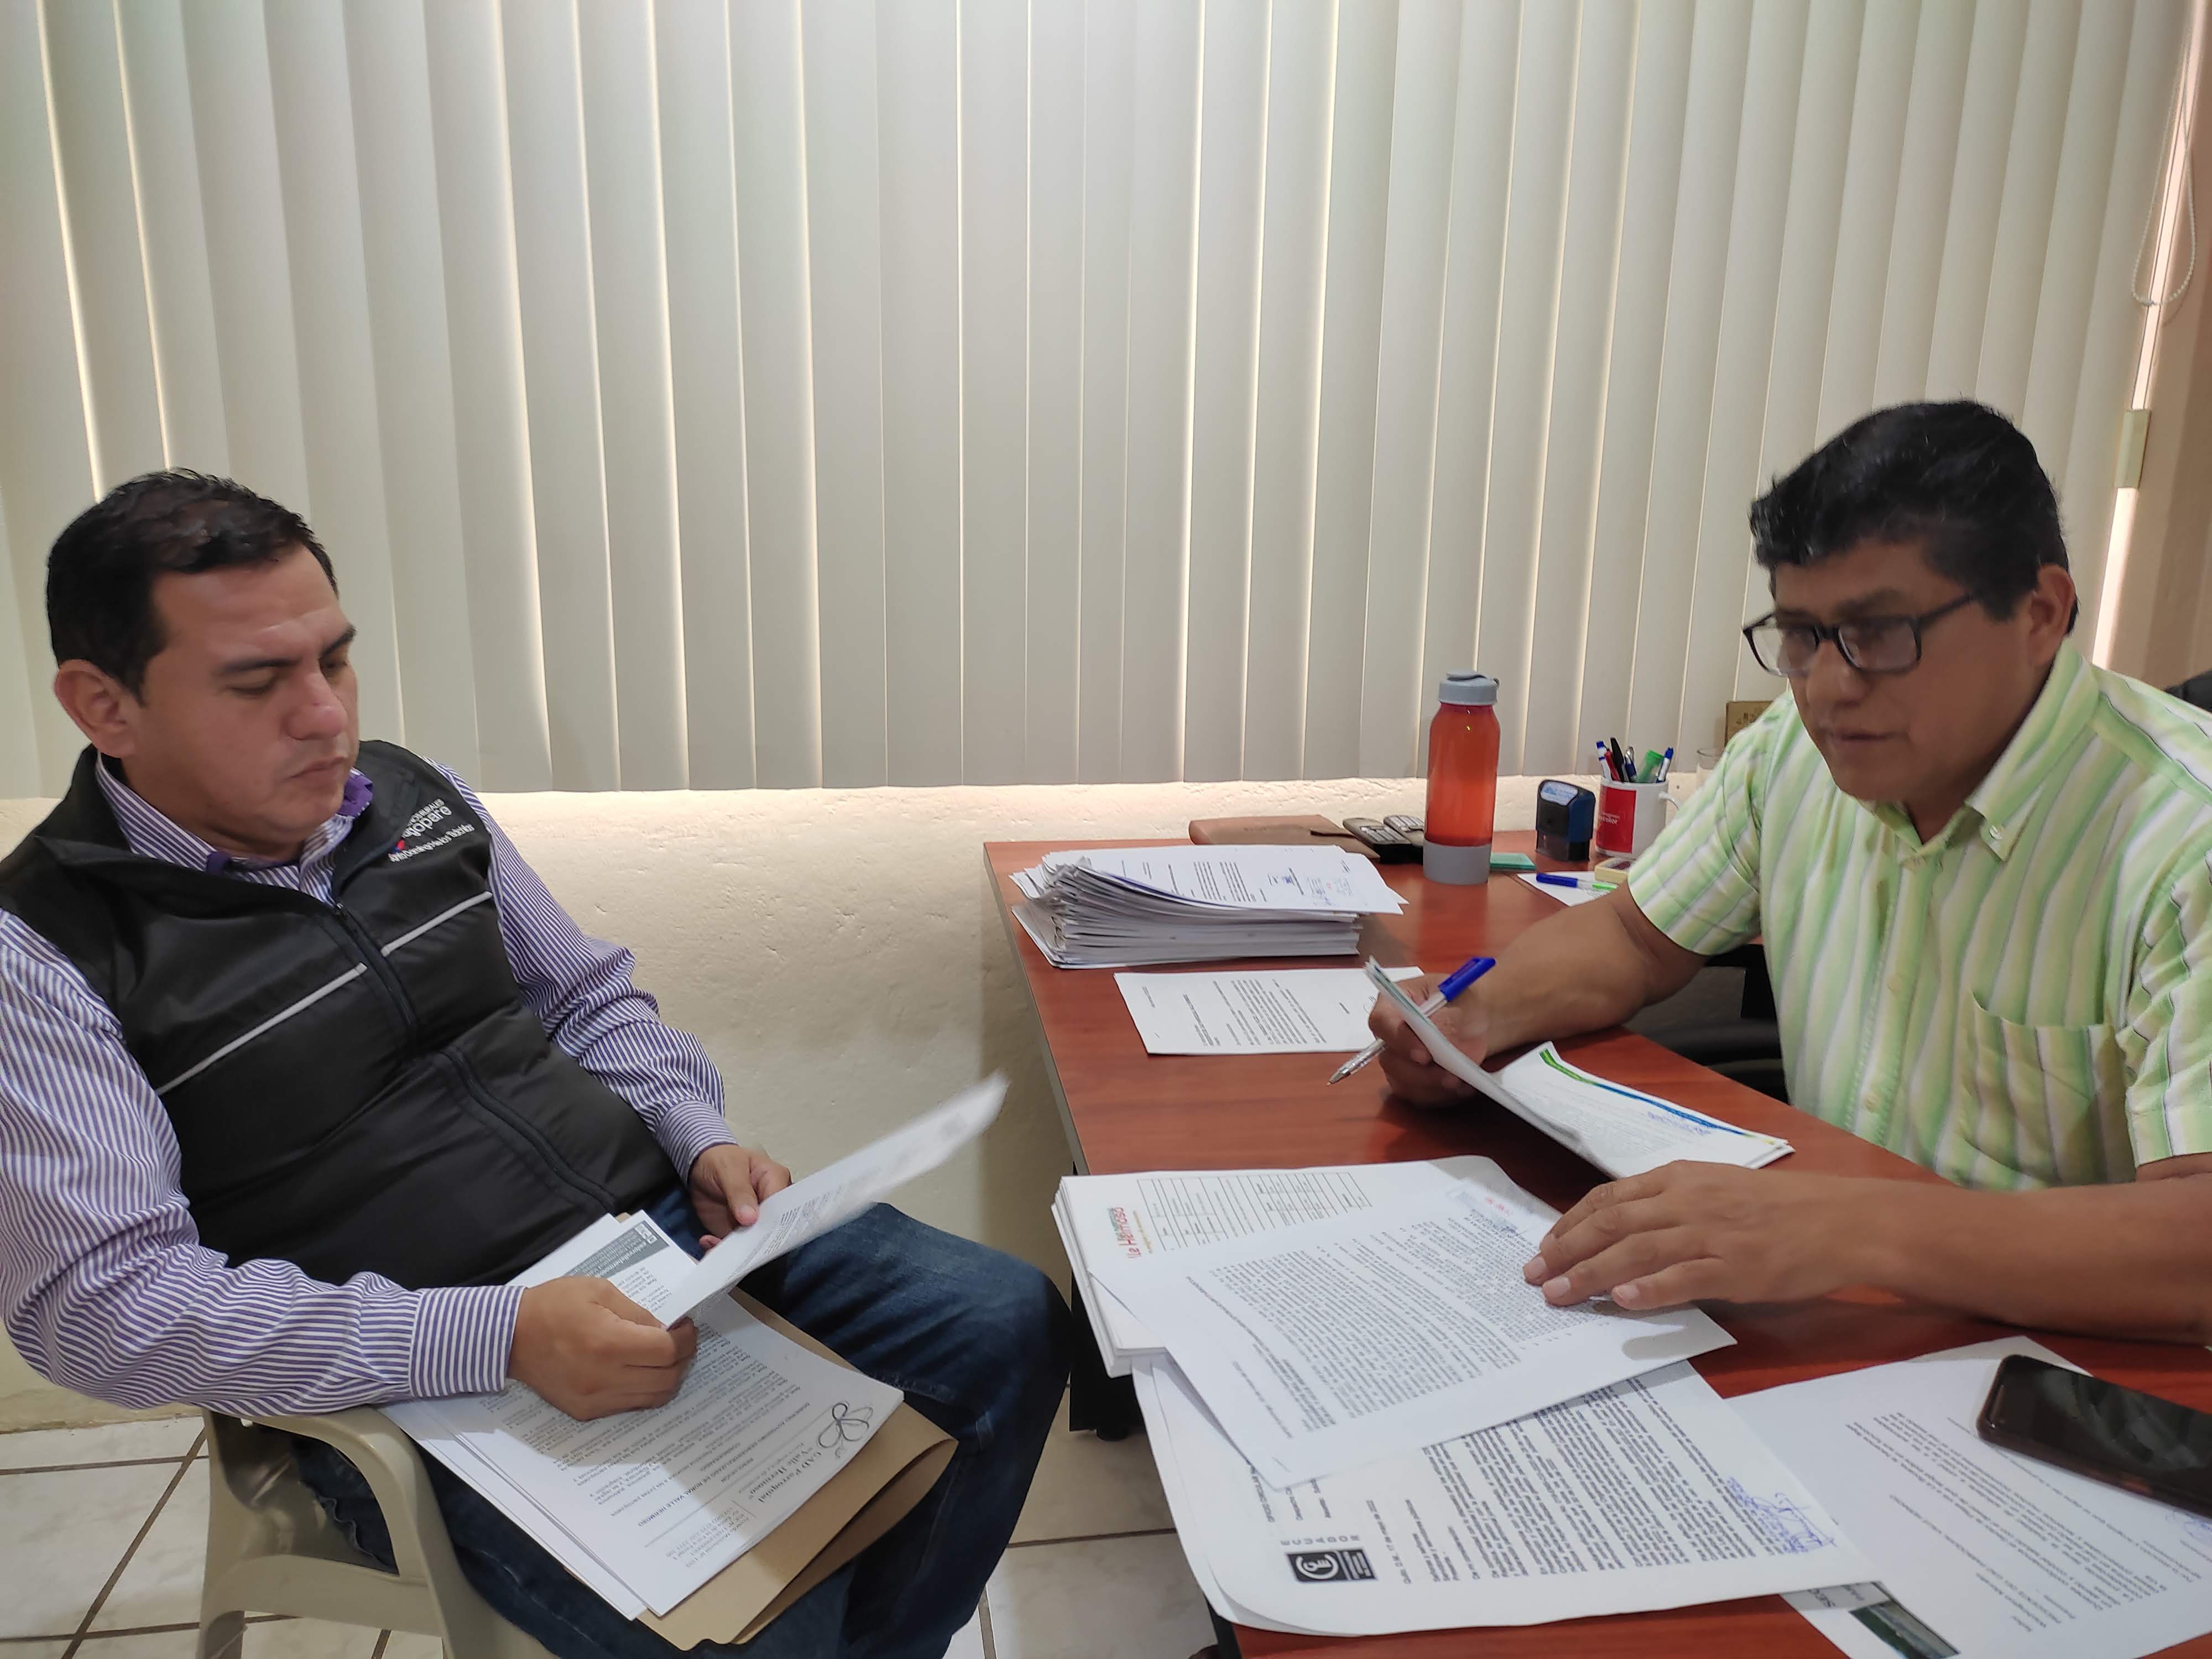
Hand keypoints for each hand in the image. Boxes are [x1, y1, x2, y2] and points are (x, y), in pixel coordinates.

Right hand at [507, 1277, 698, 1418]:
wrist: (510, 1337)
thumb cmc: (554, 1305)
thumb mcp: (599, 1290)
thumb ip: (637, 1313)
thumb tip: (665, 1330)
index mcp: (609, 1344)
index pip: (667, 1351)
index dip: (686, 1339)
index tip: (686, 1327)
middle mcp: (604, 1379)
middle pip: (666, 1380)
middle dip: (683, 1360)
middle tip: (681, 1341)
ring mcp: (594, 1400)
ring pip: (652, 1399)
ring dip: (667, 1378)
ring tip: (663, 1357)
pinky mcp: (584, 1412)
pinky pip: (628, 1406)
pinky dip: (642, 1390)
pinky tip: (637, 1370)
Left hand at [688, 1143, 792, 1239]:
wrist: (699, 1166)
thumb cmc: (720, 1159)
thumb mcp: (728, 1168)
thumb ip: (740, 1191)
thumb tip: (751, 1218)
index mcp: (776, 1181)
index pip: (783, 1207)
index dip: (775, 1223)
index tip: (760, 1235)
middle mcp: (770, 1204)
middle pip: (773, 1229)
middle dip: (756, 1243)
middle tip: (738, 1248)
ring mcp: (754, 1220)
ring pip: (753, 1243)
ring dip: (737, 1250)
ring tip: (716, 1246)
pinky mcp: (738, 1231)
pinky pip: (735, 1246)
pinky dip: (721, 1248)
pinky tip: (709, 1243)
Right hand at [1367, 976, 1485, 1106]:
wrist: (1478, 1018)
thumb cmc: (1464, 1001)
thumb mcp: (1463, 1000)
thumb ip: (1447, 1019)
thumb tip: (1436, 1040)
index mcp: (1394, 1002)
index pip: (1382, 1022)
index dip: (1400, 1041)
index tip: (1424, 1056)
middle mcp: (1390, 1033)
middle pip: (1390, 1059)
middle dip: (1420, 1073)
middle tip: (1449, 1077)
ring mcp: (1399, 1059)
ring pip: (1402, 1082)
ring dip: (1432, 1087)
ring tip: (1461, 1082)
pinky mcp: (1412, 1079)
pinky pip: (1418, 1095)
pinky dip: (1441, 1095)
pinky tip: (1463, 1087)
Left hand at [1522, 1163, 1887, 1310]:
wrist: (1839, 1220)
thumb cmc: (1776, 1208)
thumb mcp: (1715, 1189)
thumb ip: (1670, 1205)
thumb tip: (1621, 1230)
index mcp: (1678, 1179)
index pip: (1609, 1199)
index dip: (1571, 1224)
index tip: (1545, 1247)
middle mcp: (1686, 1202)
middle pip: (1611, 1224)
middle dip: (1566, 1251)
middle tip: (1535, 1277)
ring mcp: (1710, 1234)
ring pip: (1636, 1251)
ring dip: (1591, 1274)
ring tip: (1560, 1294)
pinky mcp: (1736, 1267)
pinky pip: (1685, 1278)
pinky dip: (1650, 1288)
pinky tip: (1623, 1300)